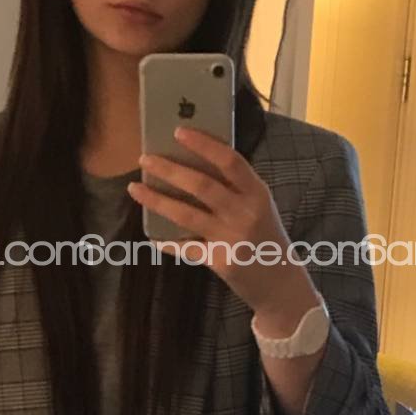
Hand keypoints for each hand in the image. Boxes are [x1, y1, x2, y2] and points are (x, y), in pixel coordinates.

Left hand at [127, 125, 315, 317]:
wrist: (281, 283)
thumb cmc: (266, 236)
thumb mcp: (259, 206)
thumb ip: (235, 187)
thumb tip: (192, 161)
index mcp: (257, 193)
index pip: (230, 161)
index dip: (204, 144)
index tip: (178, 132)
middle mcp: (246, 213)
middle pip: (202, 185)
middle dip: (169, 170)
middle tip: (144, 159)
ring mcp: (232, 239)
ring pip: (186, 215)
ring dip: (157, 200)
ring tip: (135, 188)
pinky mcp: (220, 262)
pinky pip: (186, 248)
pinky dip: (166, 242)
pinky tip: (151, 236)